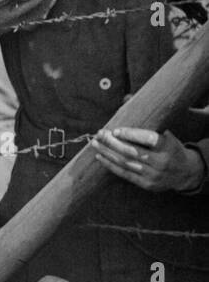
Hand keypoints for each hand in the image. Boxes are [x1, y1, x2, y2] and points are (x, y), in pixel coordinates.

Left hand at [90, 127, 205, 192]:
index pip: (149, 139)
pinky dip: (110, 165)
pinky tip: (100, 157)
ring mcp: (154, 175)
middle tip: (100, 134)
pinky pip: (125, 174)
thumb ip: (148, 118)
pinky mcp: (147, 184)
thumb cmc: (171, 147)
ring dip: (107, 152)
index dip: (131, 134)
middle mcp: (162, 162)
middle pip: (133, 151)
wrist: (185, 172)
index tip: (115, 130)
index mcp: (168, 146)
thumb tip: (126, 97)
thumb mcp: (166, 133)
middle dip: (112, 142)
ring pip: (126, 162)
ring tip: (95, 143)